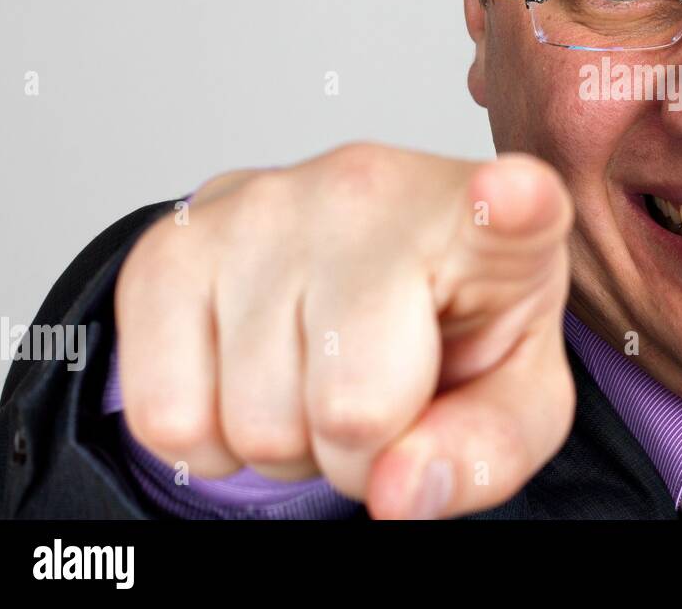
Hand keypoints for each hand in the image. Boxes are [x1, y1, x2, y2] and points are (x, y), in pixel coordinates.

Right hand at [114, 143, 575, 518]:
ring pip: (256, 424)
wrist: (364, 263)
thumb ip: (486, 449)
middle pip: (353, 409)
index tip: (513, 194)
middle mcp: (374, 192)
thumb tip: (398, 489)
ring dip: (286, 439)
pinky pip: (166, 418)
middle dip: (360, 446)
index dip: (515, 206)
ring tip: (319, 371)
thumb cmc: (453, 324)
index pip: (514, 208)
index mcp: (491, 227)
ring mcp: (265, 206)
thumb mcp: (512, 398)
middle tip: (381, 390)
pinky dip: (208, 438)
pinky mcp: (173, 241)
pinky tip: (252, 373)